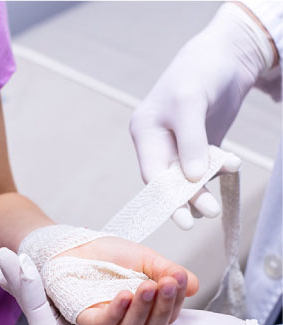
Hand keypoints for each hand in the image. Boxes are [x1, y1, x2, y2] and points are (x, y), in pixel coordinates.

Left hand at [0, 251, 252, 324]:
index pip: (40, 322)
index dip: (23, 294)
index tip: (13, 263)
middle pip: (46, 306)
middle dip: (25, 282)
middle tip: (4, 254)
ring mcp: (104, 324)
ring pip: (72, 295)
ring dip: (60, 276)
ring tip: (54, 257)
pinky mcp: (121, 311)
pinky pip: (96, 288)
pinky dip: (84, 273)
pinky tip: (71, 259)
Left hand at [58, 237, 197, 324]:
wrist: (79, 245)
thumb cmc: (110, 254)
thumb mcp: (145, 258)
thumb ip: (168, 270)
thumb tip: (193, 285)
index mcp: (147, 308)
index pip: (168, 314)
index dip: (176, 299)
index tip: (178, 278)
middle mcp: (130, 320)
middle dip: (163, 307)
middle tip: (167, 283)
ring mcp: (109, 322)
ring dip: (142, 311)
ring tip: (147, 287)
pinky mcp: (88, 319)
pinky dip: (117, 312)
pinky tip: (125, 296)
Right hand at [129, 3, 272, 228]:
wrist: (225, 55)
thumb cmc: (199, 73)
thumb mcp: (190, 102)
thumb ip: (190, 141)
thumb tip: (193, 179)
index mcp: (145, 131)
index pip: (152, 172)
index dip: (165, 196)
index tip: (183, 217)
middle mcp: (157, 142)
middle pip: (169, 179)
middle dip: (188, 198)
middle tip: (209, 212)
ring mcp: (177, 144)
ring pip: (187, 178)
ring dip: (204, 189)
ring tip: (218, 204)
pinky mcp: (197, 145)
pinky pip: (204, 167)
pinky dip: (217, 170)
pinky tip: (232, 165)